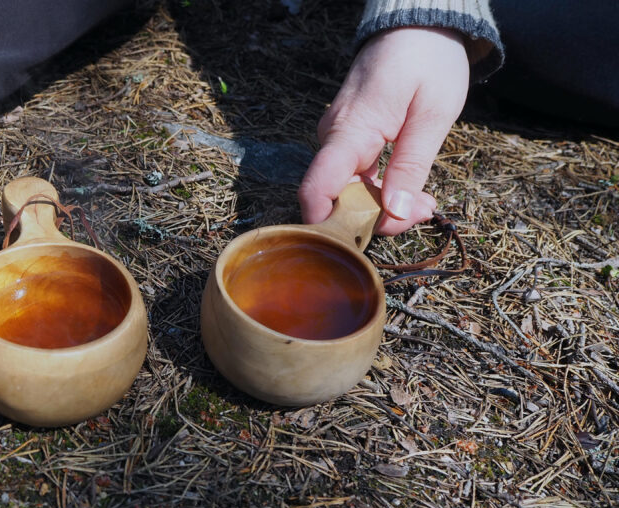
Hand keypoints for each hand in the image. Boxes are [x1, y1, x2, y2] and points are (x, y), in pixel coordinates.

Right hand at [298, 27, 469, 235]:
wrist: (417, 23)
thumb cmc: (428, 60)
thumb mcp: (433, 114)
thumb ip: (411, 166)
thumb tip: (395, 214)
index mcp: (351, 131)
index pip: (317, 189)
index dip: (330, 226)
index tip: (369, 241)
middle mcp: (334, 137)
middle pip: (337, 198)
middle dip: (377, 219)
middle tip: (426, 211)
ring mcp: (339, 138)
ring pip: (348, 190)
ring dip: (383, 205)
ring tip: (426, 201)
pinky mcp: (348, 138)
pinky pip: (355, 175)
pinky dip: (381, 189)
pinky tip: (410, 189)